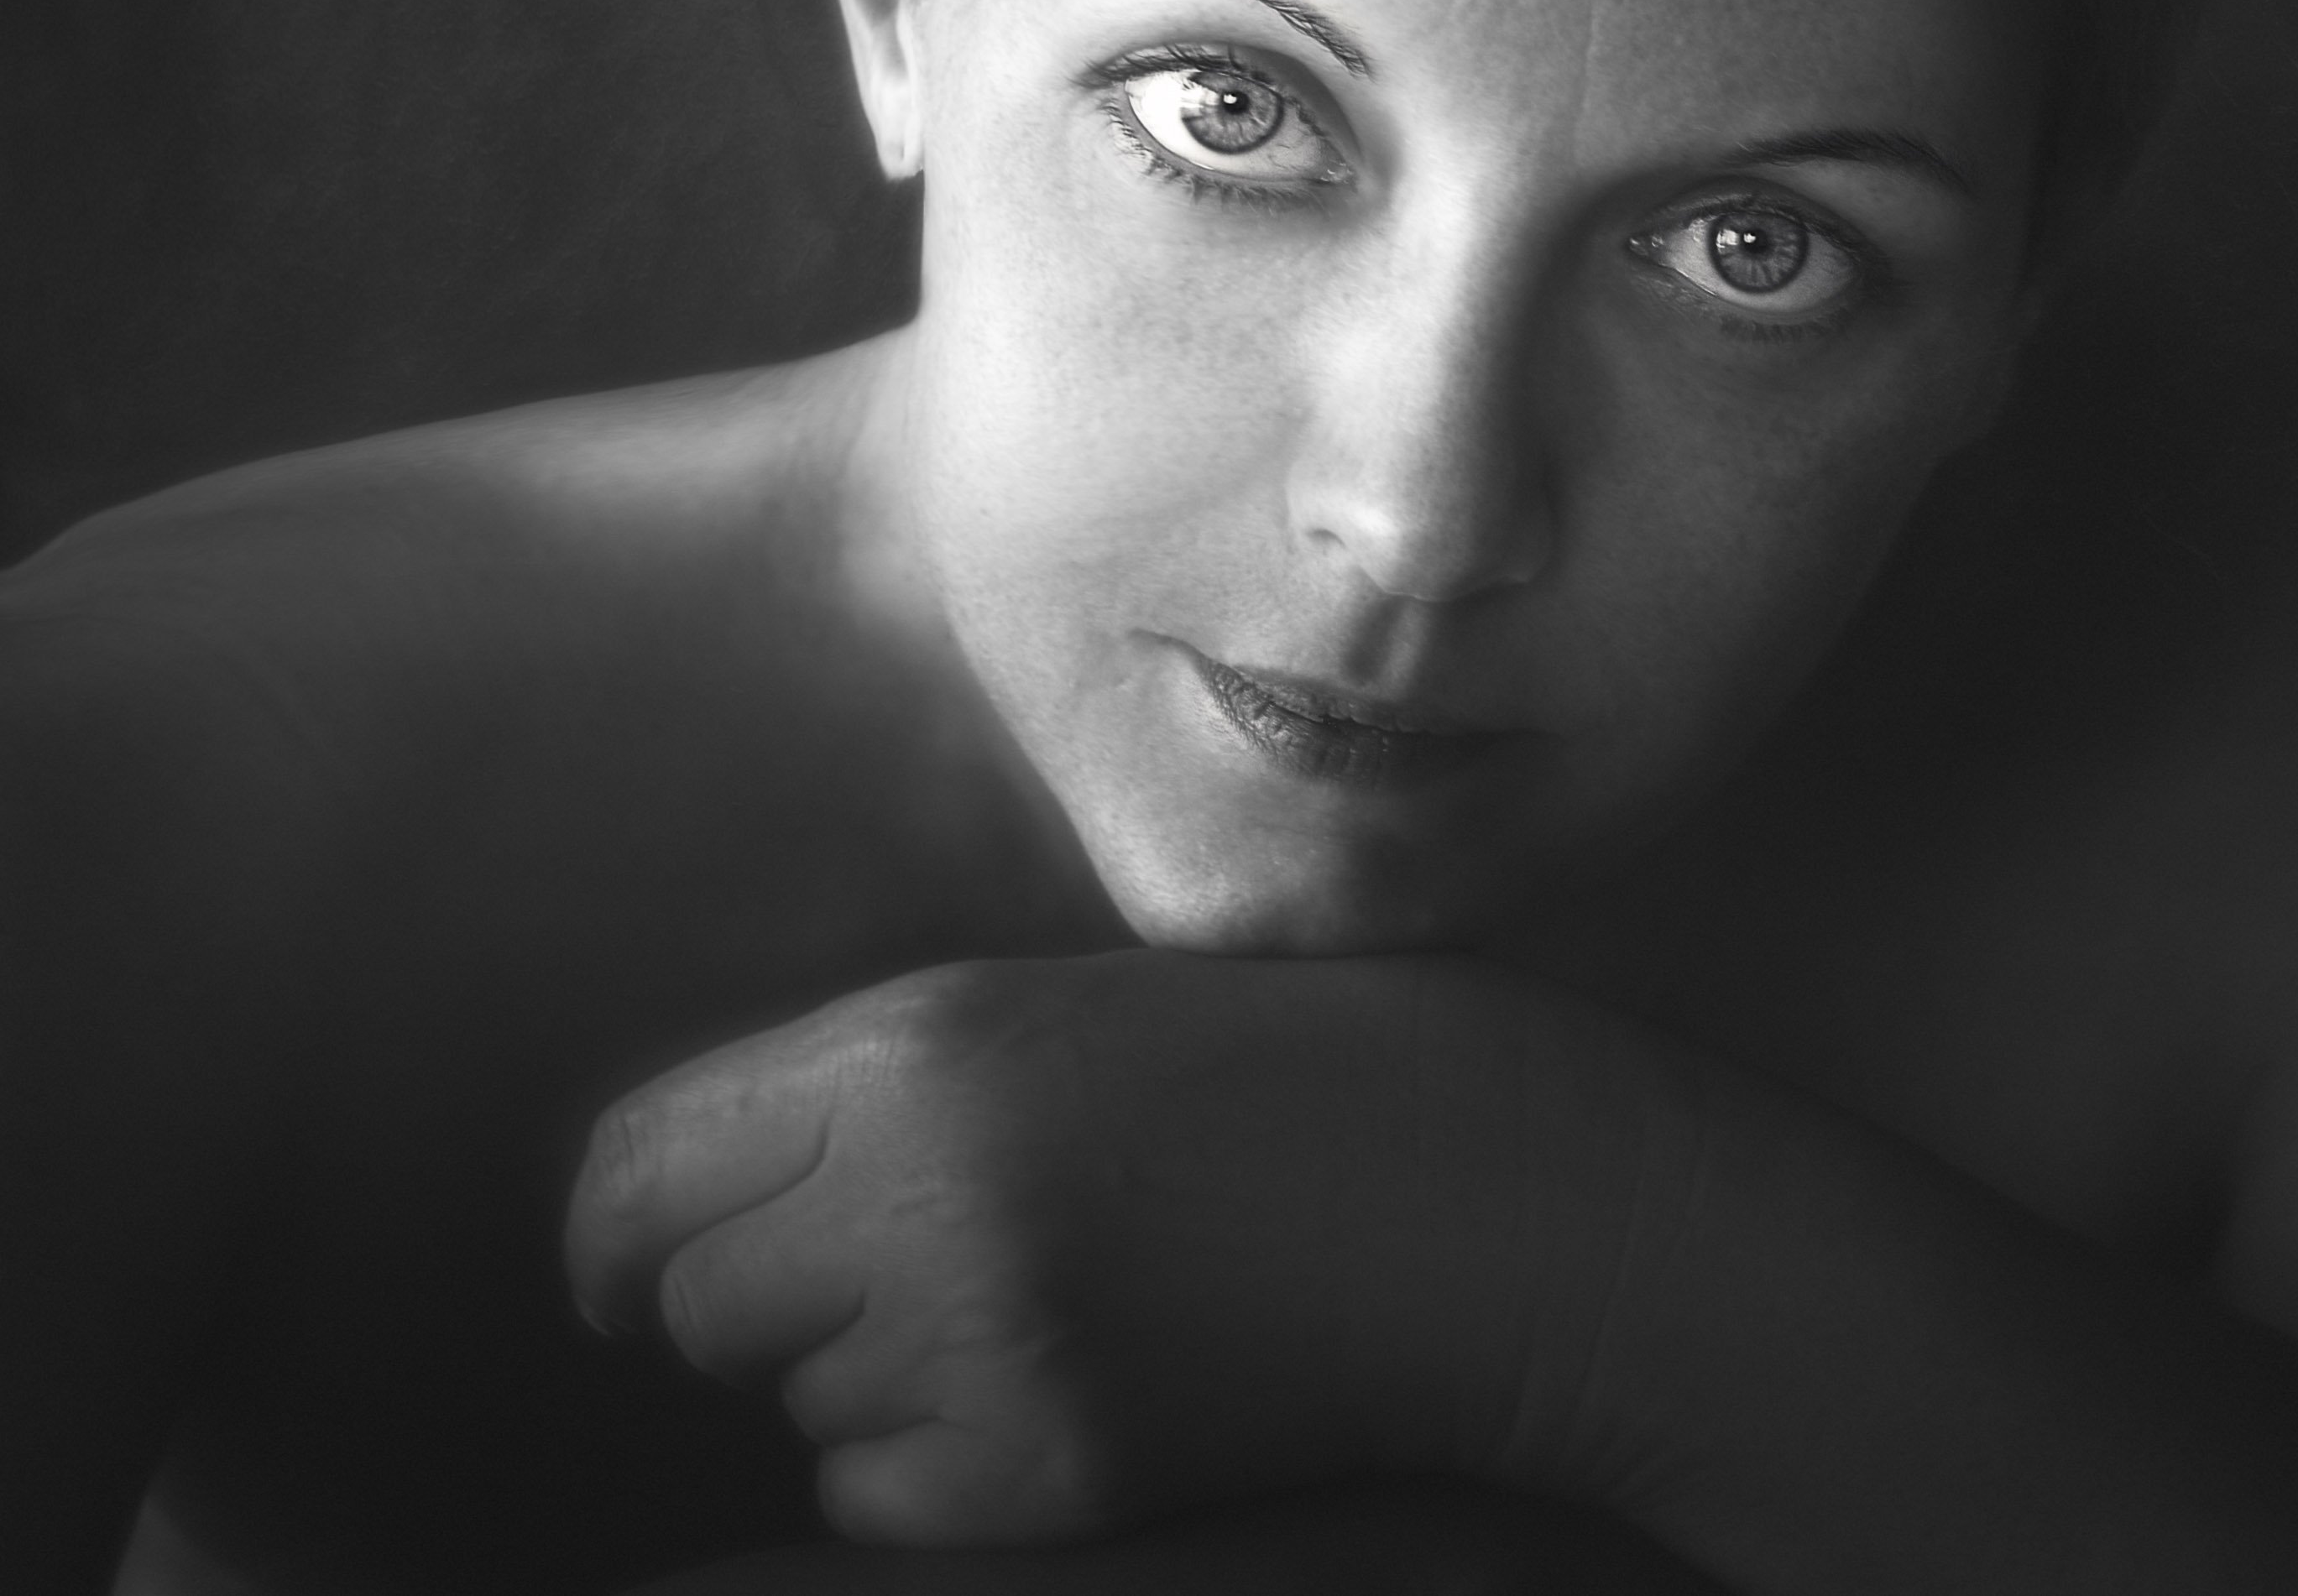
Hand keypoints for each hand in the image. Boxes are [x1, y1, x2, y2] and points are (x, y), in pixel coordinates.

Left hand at [563, 952, 1697, 1550]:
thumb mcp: (1055, 1011)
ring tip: (1034, 1303)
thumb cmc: (1280, 1068)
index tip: (621, 1268)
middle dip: (760, 1299)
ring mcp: (980, 1345)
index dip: (606, 1233)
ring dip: (863, 1374)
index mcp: (916, 1048)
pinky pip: (879, 1493)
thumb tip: (699, 1196)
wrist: (1483, 1193)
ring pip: (797, 1405)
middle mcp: (917, 1197)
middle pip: (696, 1304)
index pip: (638, 1166)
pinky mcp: (1043, 1473)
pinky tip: (1064, 1385)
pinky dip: (931, 1461)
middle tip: (886, 1272)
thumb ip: (874, 1080)